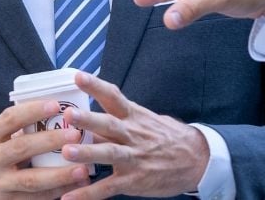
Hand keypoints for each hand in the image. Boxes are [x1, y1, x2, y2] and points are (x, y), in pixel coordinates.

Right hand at [0, 100, 92, 198]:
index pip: (9, 119)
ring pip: (32, 180)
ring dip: (60, 174)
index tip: (55, 105)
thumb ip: (13, 129)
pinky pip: (35, 199)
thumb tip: (51, 113)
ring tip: (83, 169)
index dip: (32, 111)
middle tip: (76, 134)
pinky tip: (74, 187)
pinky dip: (57, 193)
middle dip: (51, 140)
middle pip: (22, 148)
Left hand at [58, 73, 208, 199]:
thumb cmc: (167, 137)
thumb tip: (93, 112)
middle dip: (88, 119)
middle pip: (109, 124)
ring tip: (67, 152)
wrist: (198, 160)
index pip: (113, 97)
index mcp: (133, 117)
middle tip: (69, 114)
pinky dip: (88, 193)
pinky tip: (69, 198)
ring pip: (109, 153)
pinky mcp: (134, 180)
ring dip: (87, 153)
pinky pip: (108, 187)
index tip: (78, 76)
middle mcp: (132, 135)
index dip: (96, 86)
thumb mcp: (147, 120)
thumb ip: (121, 117)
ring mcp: (133, 158)